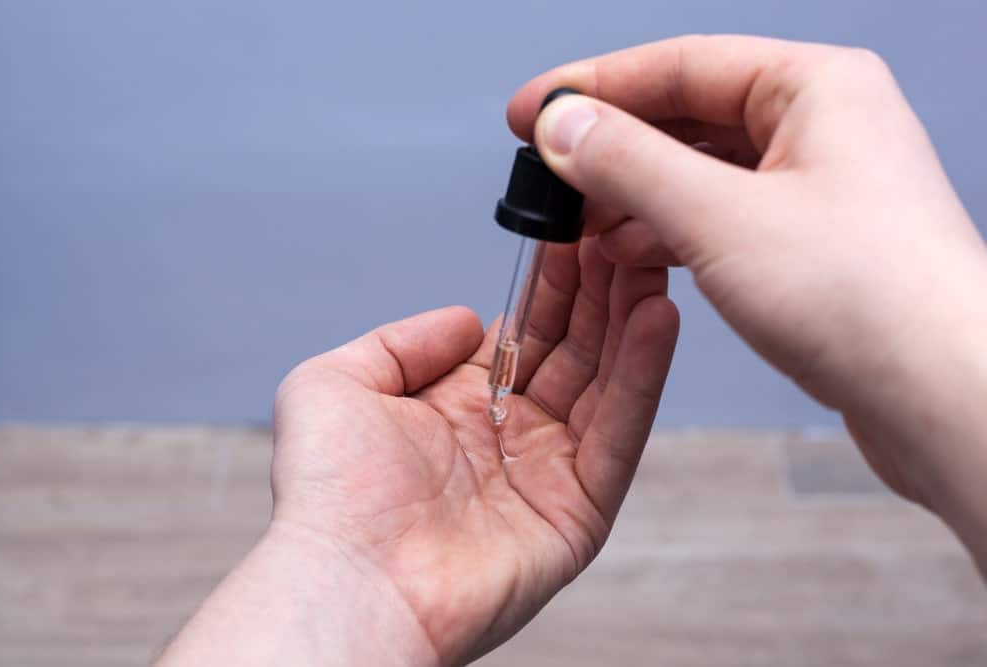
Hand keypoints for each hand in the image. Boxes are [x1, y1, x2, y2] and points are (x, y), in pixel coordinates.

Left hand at [267, 241, 676, 664]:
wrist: (349, 581)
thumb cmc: (329, 496)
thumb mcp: (337, 383)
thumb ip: (403, 340)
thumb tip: (469, 320)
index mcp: (458, 408)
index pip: (525, 333)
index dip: (552, 284)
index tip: (575, 231)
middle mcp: (508, 438)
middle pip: (572, 351)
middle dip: (598, 292)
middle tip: (626, 232)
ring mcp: (547, 474)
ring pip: (603, 384)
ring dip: (628, 321)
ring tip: (651, 262)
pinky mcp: (579, 512)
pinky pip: (617, 435)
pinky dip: (641, 378)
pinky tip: (655, 320)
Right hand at [507, 35, 986, 567]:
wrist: (945, 398)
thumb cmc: (874, 300)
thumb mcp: (722, 218)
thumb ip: (630, 165)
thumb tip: (564, 127)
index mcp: (816, 89)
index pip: (679, 65)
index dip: (593, 86)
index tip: (532, 111)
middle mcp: (821, 129)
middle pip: (688, 116)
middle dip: (612, 148)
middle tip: (549, 172)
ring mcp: (817, 189)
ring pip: (701, 172)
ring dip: (636, 196)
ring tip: (583, 223)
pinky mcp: (809, 246)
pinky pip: (721, 218)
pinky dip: (669, 232)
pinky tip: (633, 255)